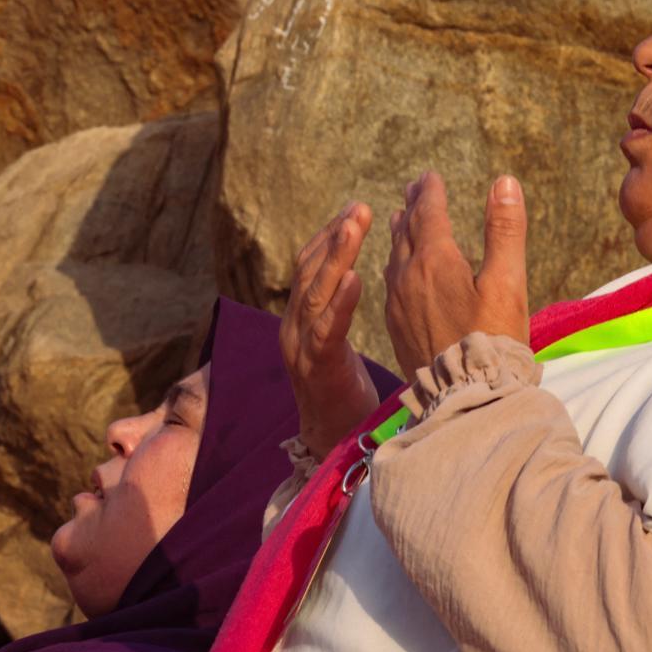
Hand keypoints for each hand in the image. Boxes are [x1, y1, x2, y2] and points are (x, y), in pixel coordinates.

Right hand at [280, 202, 379, 460]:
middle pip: (308, 271)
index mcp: (299, 319)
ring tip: (356, 227)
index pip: (309, 266)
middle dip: (334, 237)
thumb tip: (351, 269)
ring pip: (314, 293)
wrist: (333, 443)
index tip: (354, 209)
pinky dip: (338, 303)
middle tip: (358, 208)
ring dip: (336, 257)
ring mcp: (300, 349)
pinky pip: (325, 331)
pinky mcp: (316, 370)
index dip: (329, 236)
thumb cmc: (344, 390)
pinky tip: (355, 280)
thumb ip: (336, 308)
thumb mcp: (337, 341)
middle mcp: (293, 328)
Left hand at [384, 171, 528, 379]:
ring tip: (403, 218)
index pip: (428, 212)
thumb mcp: (507, 281)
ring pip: (394, 256)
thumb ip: (504, 230)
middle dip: (414, 206)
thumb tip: (503, 181)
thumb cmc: (493, 338)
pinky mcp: (396, 326)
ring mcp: (397, 303)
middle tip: (415, 187)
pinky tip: (398, 269)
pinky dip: (395, 263)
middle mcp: (408, 277)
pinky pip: (390, 283)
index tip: (430, 175)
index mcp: (435, 260)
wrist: (465, 393)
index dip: (430, 191)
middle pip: (407, 230)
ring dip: (400, 233)